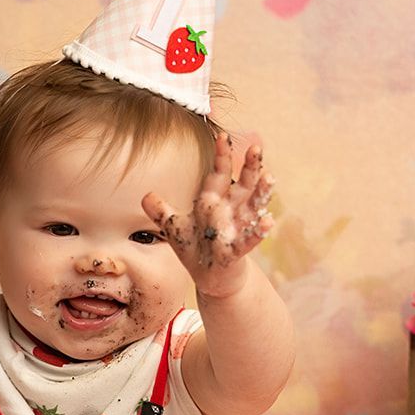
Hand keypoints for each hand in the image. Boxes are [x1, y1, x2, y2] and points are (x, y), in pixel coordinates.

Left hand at [142, 132, 274, 297]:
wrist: (212, 279)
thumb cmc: (196, 249)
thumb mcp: (176, 228)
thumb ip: (162, 211)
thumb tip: (145, 195)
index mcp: (214, 201)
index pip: (219, 174)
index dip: (221, 156)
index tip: (222, 135)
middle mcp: (230, 211)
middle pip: (243, 184)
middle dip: (250, 167)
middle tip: (256, 147)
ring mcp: (237, 229)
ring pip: (253, 206)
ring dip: (261, 192)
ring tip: (269, 176)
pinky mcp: (238, 250)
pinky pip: (250, 239)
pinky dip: (258, 231)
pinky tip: (267, 221)